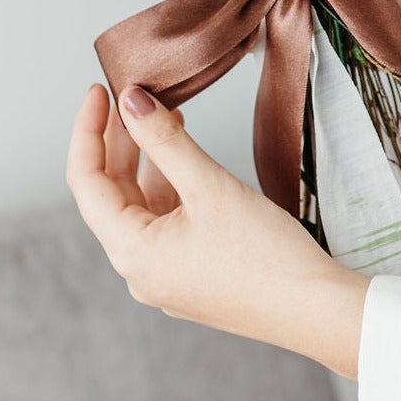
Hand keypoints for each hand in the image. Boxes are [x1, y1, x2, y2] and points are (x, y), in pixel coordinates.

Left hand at [66, 82, 367, 377]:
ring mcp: (165, 275)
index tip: (100, 90)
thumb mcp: (208, 184)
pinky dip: (168, 184)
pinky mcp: (190, 274)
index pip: (85, 181)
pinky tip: (185, 157)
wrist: (314, 310)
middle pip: (111, 193)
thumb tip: (129, 100)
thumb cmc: (265, 256)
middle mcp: (140, 270)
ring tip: (163, 116)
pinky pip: (164, 221)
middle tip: (132, 96)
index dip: (87, 130)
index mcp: (132, 252)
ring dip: (146, 160)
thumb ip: (164, 139)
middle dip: (119, 141)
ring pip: (140, 205)